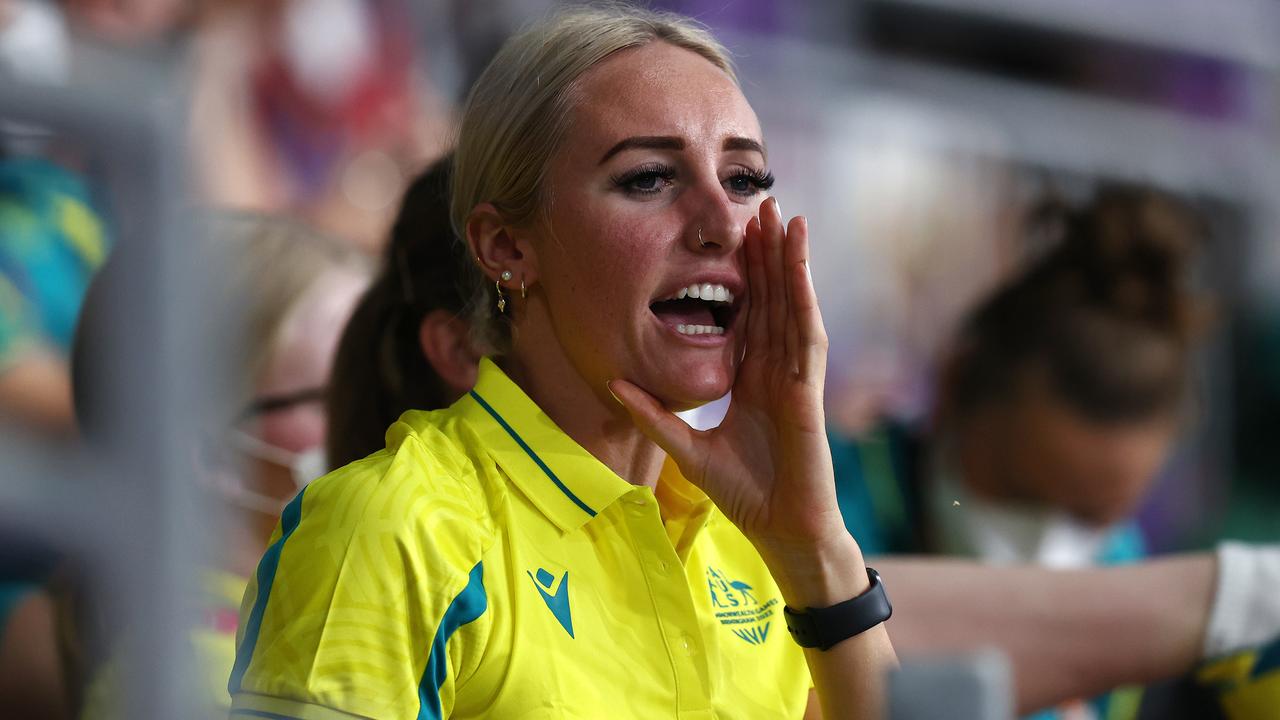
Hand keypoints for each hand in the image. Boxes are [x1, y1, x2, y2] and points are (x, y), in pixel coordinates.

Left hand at [610, 197, 845, 550]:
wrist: (782, 531)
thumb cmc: (746, 494)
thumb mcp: (687, 448)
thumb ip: (654, 415)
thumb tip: (613, 383)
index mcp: (752, 378)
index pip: (748, 314)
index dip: (741, 274)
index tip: (728, 236)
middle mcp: (776, 369)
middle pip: (771, 298)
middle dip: (765, 251)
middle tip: (756, 201)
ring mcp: (795, 376)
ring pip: (792, 304)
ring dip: (787, 259)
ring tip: (782, 213)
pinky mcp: (807, 390)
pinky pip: (805, 333)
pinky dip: (803, 293)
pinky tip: (799, 259)